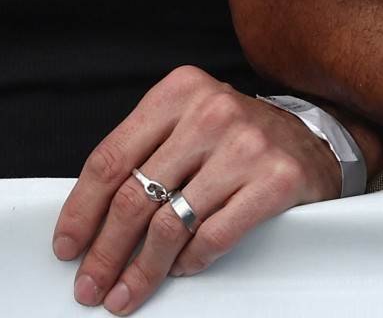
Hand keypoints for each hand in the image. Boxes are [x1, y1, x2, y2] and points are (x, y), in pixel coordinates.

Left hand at [54, 67, 342, 312]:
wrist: (315, 138)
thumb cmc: (238, 138)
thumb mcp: (188, 125)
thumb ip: (145, 155)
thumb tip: (90, 221)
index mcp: (180, 92)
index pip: (111, 159)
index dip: (80, 211)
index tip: (67, 246)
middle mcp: (212, 113)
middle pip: (135, 197)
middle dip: (105, 251)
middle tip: (90, 283)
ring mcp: (247, 146)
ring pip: (170, 224)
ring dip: (141, 270)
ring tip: (127, 291)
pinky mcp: (276, 180)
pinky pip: (213, 236)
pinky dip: (188, 261)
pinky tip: (178, 269)